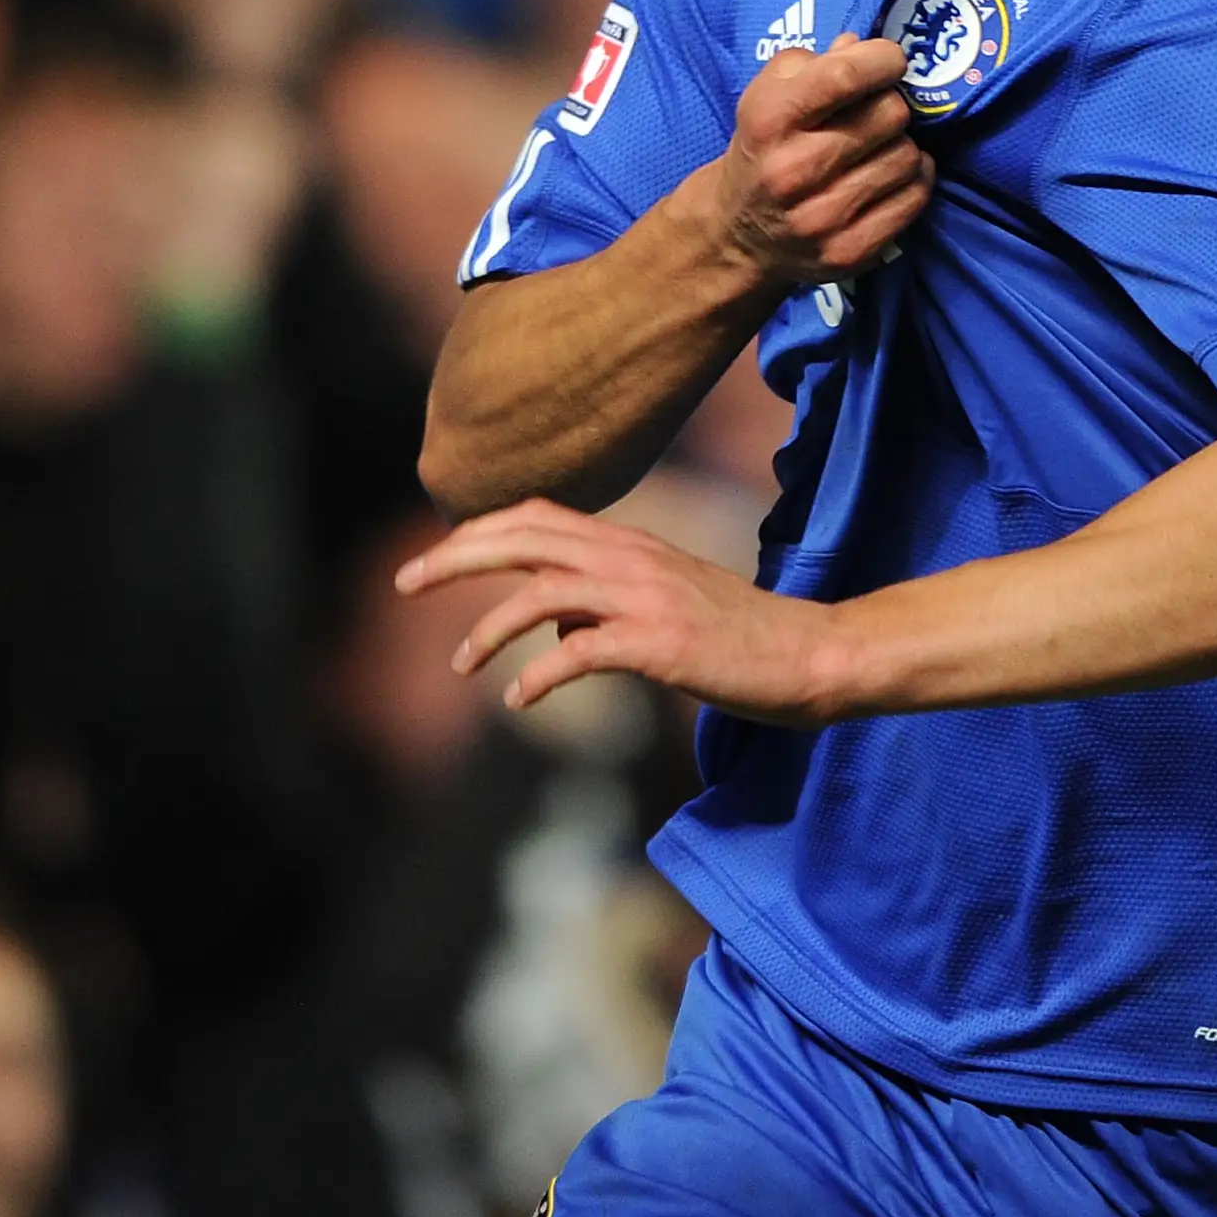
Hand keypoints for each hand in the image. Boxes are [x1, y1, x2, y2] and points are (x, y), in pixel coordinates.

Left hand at [399, 501, 848, 724]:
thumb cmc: (742, 638)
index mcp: (632, 544)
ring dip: (487, 629)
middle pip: (522, 537)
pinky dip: (538, 676)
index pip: (537, 516)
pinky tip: (520, 700)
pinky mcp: (659, 643)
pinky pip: (578, 653)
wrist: (812, 655)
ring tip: (460, 665)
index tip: (435, 557)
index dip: (478, 530)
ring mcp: (645, 598)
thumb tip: (553, 628)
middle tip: (404, 582)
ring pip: (539, 593)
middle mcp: (631, 558)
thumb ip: (607, 604)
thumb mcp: (668, 604)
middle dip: (454, 557)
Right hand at [701, 36, 931, 290]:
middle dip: (889, 105)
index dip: (882, 60)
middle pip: (890, 115)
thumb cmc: (763, 148)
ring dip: (901, 145)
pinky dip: (913, 180)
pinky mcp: (851, 252)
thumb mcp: (767, 95)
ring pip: (908, 156)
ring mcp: (824, 217)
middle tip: (874, 114)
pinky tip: (890, 176)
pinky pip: (915, 197)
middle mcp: (794, 170)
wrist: (739, 235)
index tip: (888, 62)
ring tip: (877, 149)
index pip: (845, 76)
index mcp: (769, 121)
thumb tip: (863, 47)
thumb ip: (815, 63)